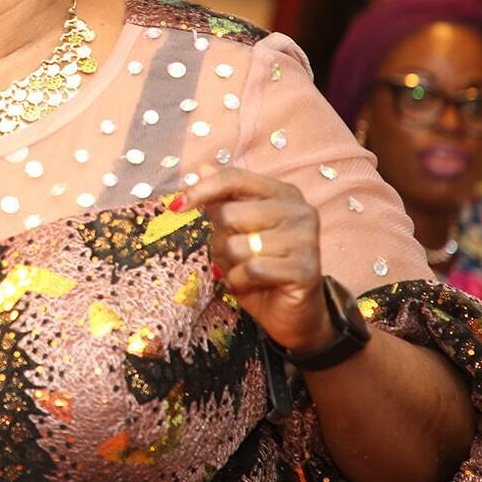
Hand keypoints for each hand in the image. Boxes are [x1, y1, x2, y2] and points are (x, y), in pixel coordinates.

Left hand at [175, 167, 332, 352]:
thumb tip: (202, 168)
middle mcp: (299, 210)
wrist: (292, 313)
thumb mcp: (235, 231)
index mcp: (283, 193)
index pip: (234, 178)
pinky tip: (253, 285)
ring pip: (237, 245)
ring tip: (246, 271)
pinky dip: (240, 281)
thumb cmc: (260, 267)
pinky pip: (250, 270)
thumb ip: (222, 199)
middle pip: (230, 214)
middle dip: (220, 240)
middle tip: (234, 256)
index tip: (176, 207)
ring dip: (230, 265)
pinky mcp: (305, 269)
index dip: (201, 190)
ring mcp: (306, 239)